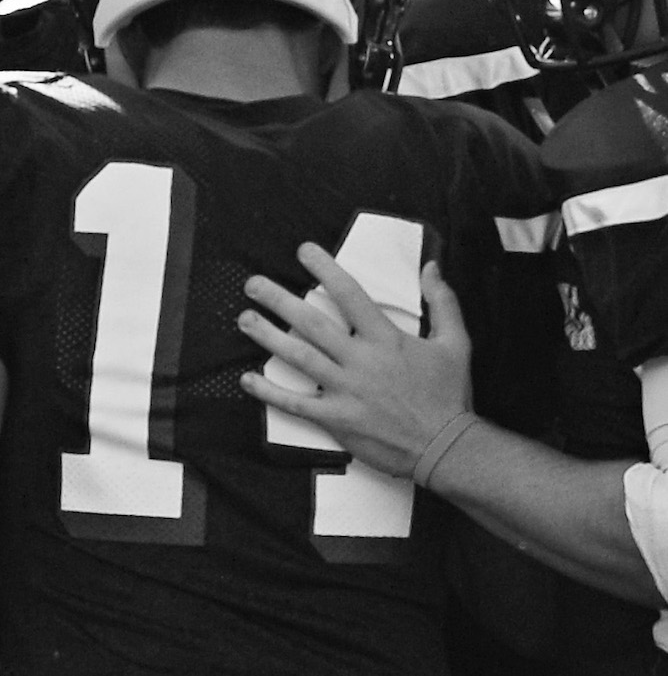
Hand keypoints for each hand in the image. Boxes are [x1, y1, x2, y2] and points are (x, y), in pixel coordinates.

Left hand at [238, 243, 473, 481]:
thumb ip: (443, 302)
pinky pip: (298, 405)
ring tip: (244, 319)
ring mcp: (347, 392)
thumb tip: (432, 267)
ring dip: (268, 337)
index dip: (325, 269)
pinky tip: (248, 380)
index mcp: (386, 339)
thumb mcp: (456, 343)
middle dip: (279, 301)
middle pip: (312, 324)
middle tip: (253, 284)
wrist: (448, 450)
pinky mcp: (338, 421)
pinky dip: (271, 393)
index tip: (303, 250)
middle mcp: (361, 361)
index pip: (350, 295)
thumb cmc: (450, 395)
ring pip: (300, 358)